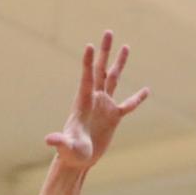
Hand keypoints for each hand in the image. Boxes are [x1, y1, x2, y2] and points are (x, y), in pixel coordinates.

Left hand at [46, 30, 148, 170]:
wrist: (78, 162)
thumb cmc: (70, 154)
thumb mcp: (66, 147)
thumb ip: (60, 141)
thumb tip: (49, 140)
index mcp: (83, 103)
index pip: (87, 79)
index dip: (88, 63)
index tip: (90, 46)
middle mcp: (94, 100)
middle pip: (100, 70)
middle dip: (104, 52)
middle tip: (108, 32)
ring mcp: (104, 107)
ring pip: (113, 80)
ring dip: (119, 63)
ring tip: (125, 46)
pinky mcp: (113, 118)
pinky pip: (128, 105)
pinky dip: (137, 99)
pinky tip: (146, 90)